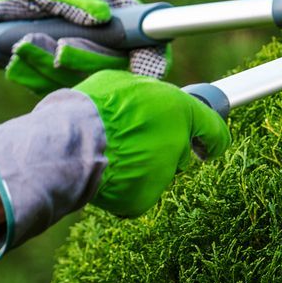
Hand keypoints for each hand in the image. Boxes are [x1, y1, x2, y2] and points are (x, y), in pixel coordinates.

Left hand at [0, 0, 171, 94]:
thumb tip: (102, 17)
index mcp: (114, 9)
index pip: (146, 38)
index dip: (152, 58)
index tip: (144, 72)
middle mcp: (105, 40)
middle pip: (113, 66)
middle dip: (85, 59)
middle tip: (59, 51)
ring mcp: (83, 63)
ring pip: (81, 81)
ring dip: (50, 67)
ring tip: (23, 46)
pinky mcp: (61, 80)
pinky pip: (55, 89)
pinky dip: (34, 78)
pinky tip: (15, 64)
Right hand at [0, 70, 227, 256]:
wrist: (68, 141)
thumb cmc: (88, 108)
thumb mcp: (117, 84)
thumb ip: (141, 96)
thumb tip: (140, 101)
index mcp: (178, 109)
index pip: (213, 128)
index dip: (212, 138)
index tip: (210, 145)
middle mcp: (177, 143)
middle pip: (182, 154)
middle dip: (164, 149)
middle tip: (135, 141)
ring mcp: (161, 174)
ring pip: (157, 174)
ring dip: (141, 167)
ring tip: (110, 155)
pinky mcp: (142, 198)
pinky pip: (136, 194)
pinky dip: (123, 187)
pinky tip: (104, 174)